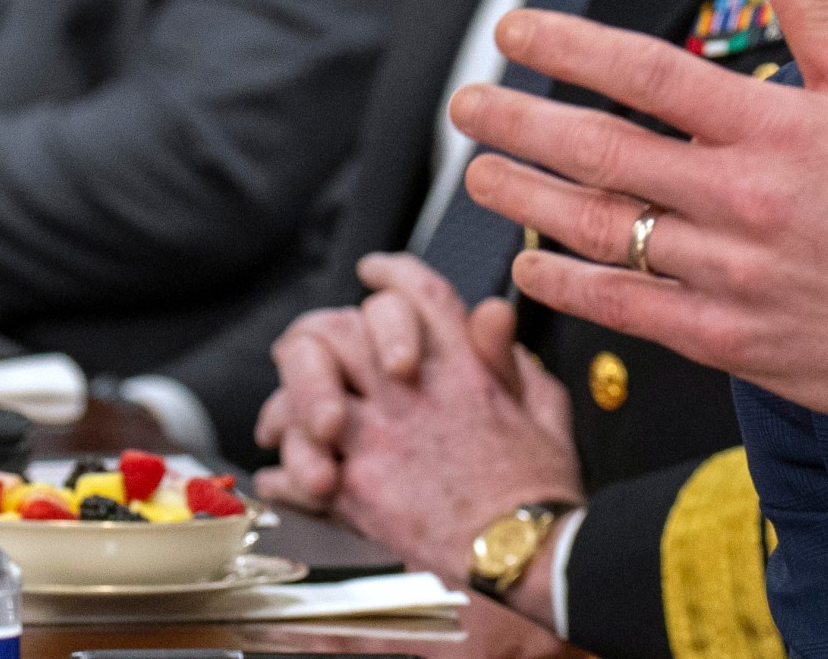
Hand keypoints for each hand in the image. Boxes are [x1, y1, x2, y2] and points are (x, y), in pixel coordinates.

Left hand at [321, 258, 579, 619]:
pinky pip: (292, 470)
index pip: (416, 295)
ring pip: (303, 391)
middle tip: (314, 350)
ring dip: (289, 402)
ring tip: (288, 421)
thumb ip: (512, 359)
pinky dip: (283, 473)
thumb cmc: (540, 495)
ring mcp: (377, 439)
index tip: (373, 272)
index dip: (390, 274)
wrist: (522, 555)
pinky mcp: (355, 491)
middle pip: (338, 330)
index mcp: (462, 368)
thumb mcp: (545, 410)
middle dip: (318, 335)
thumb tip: (493, 314)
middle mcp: (411, 393)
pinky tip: (287, 478)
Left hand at [452, 0, 827, 433]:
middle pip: (603, 152)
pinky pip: (628, 309)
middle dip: (520, 124)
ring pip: (602, 231)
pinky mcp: (728, 338)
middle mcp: (743, 198)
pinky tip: (530, 264)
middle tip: (468, 105)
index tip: (514, 33)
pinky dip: (570, 286)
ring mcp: (730, 273)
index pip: (647, 72)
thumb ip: (816, 3)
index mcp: (776, 128)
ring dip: (527, 200)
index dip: (568, 48)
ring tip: (480, 177)